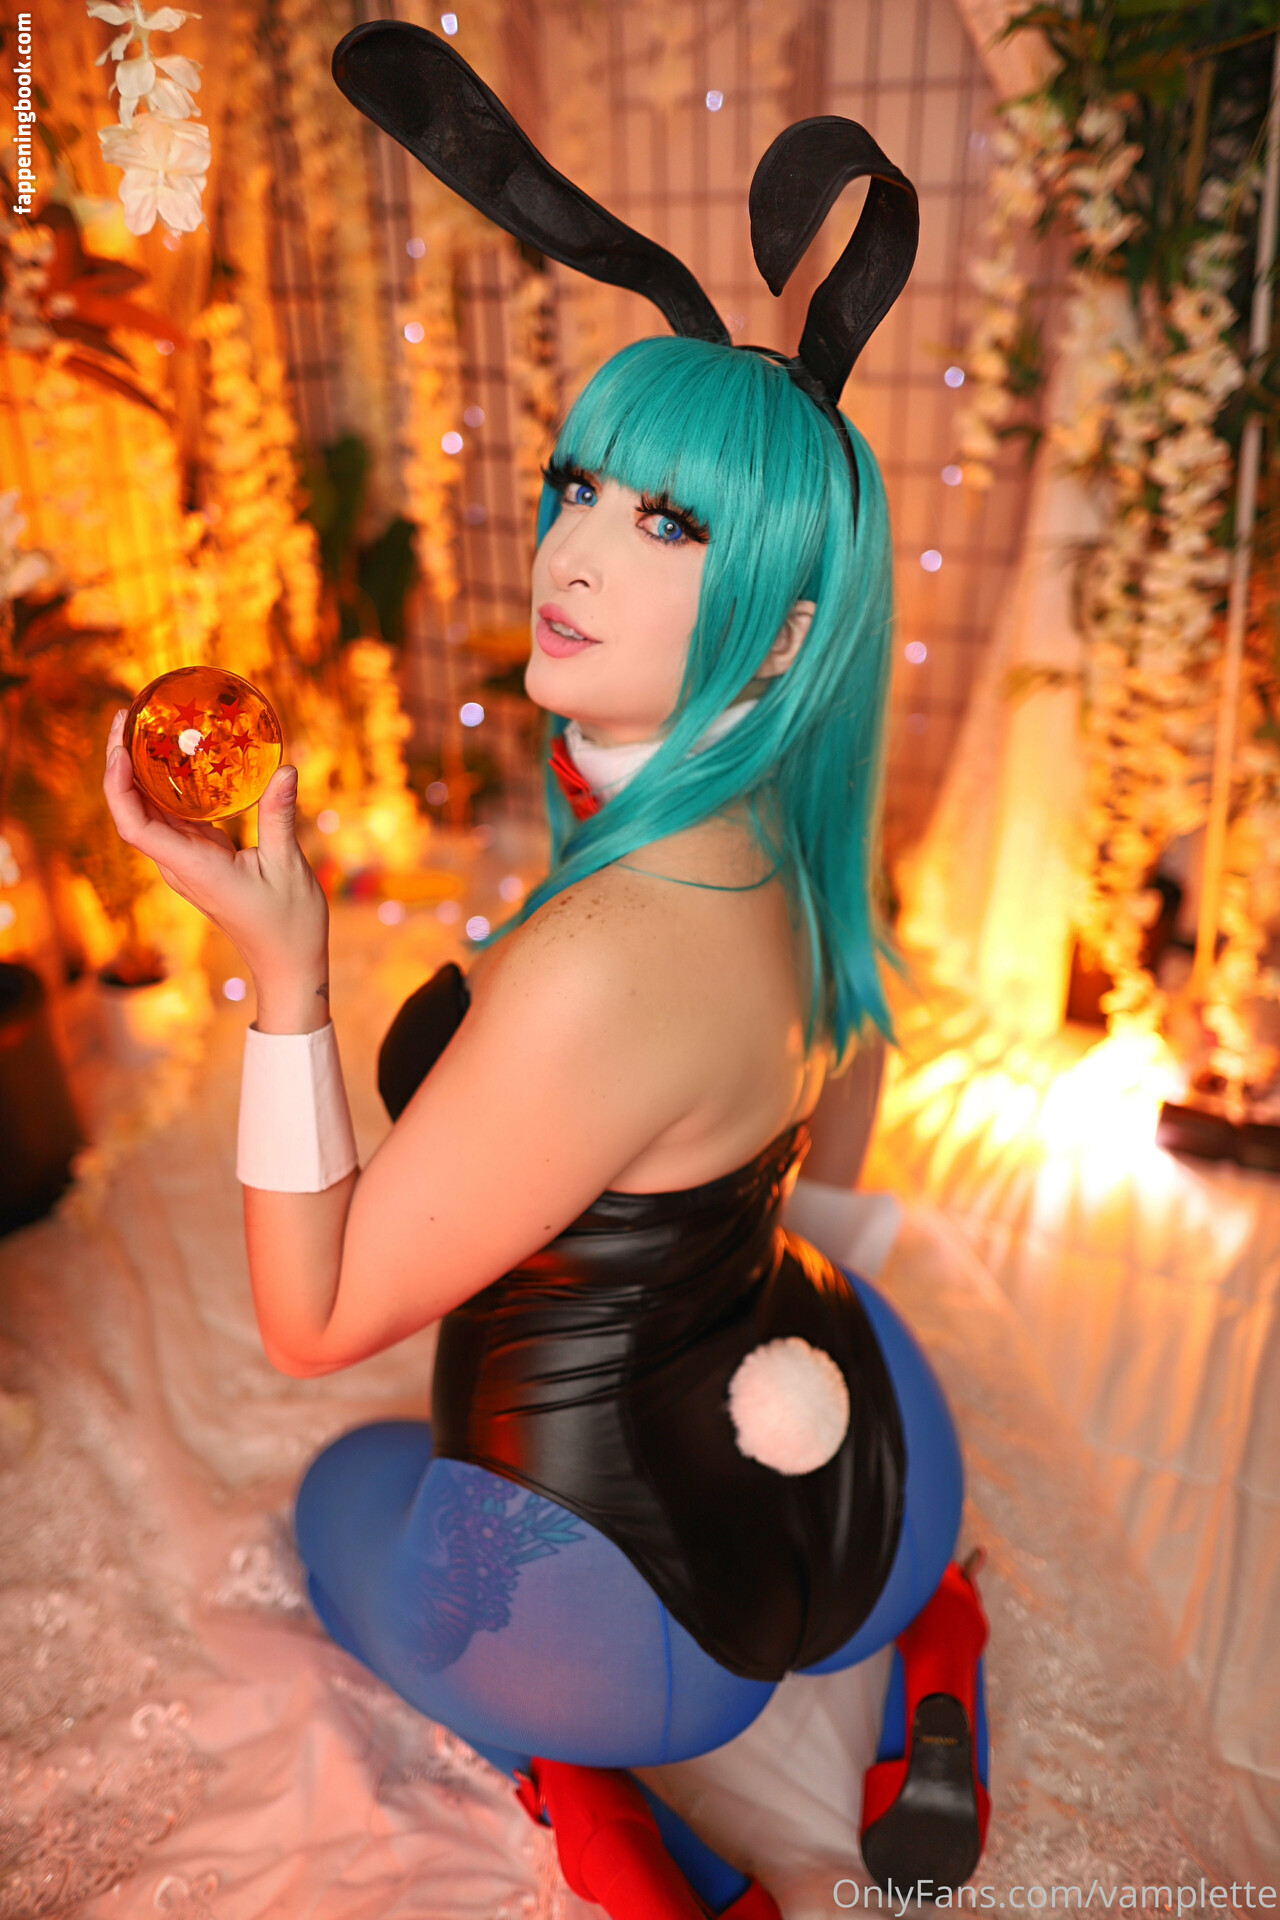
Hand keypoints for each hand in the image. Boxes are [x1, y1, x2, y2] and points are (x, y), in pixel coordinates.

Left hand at [103, 709, 329, 1024]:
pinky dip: (167, 788)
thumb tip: (284, 769)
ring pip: (148, 814)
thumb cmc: (288, 924)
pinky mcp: (200, 861)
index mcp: (191, 866)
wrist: (288, 963)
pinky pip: (172, 820)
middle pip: (131, 811)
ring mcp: (186, 863)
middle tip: (127, 716)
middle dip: (121, 764)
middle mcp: (179, 864)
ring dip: (139, 773)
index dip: (118, 785)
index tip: (120, 747)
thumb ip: (279, 817)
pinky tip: (178, 761)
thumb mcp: (288, 866)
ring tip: (145, 728)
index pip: (133, 825)